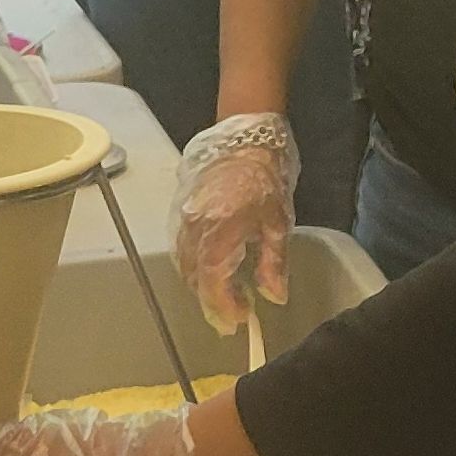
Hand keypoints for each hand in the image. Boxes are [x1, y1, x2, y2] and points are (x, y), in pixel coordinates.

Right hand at [172, 112, 300, 331]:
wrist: (244, 137)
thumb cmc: (265, 177)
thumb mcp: (277, 222)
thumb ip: (273, 263)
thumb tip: (274, 296)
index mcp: (220, 232)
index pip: (213, 283)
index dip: (225, 307)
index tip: (241, 319)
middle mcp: (194, 228)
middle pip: (194, 278)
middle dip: (212, 301)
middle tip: (234, 314)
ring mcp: (182, 219)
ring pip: (184, 265)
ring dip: (202, 284)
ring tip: (227, 293)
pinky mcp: (178, 211)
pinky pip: (180, 248)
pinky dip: (193, 265)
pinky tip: (212, 269)